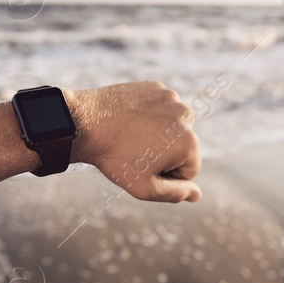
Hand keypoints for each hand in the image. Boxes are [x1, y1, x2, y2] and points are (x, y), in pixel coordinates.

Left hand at [67, 81, 202, 202]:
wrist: (85, 122)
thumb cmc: (115, 159)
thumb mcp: (144, 188)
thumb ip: (175, 194)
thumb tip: (197, 195)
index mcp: (189, 142)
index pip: (190, 170)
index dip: (167, 176)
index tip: (144, 168)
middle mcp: (187, 116)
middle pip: (183, 146)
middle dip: (165, 153)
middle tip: (136, 152)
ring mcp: (171, 98)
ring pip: (172, 126)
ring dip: (159, 133)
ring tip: (132, 136)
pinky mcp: (157, 87)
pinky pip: (160, 108)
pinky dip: (149, 115)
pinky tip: (130, 120)